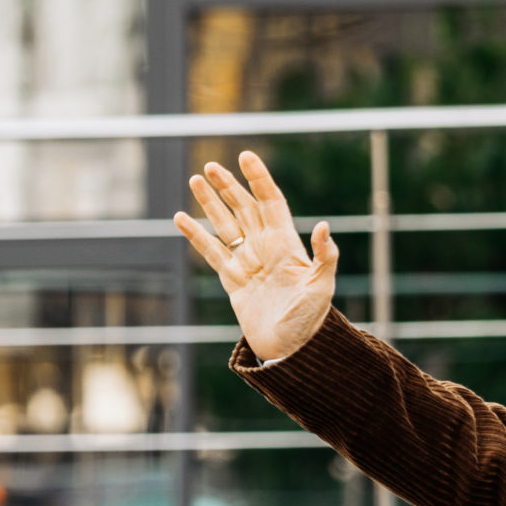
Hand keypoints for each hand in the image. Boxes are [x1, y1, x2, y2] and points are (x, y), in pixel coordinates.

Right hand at [174, 151, 339, 361]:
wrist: (292, 350)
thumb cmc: (312, 319)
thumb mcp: (323, 285)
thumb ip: (325, 255)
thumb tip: (324, 225)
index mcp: (287, 243)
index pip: (270, 201)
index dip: (259, 179)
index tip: (246, 156)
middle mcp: (266, 248)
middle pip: (244, 208)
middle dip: (228, 186)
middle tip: (210, 165)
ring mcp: (248, 263)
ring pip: (225, 225)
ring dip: (210, 203)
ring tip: (195, 180)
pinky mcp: (233, 281)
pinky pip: (211, 252)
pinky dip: (195, 235)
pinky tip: (180, 218)